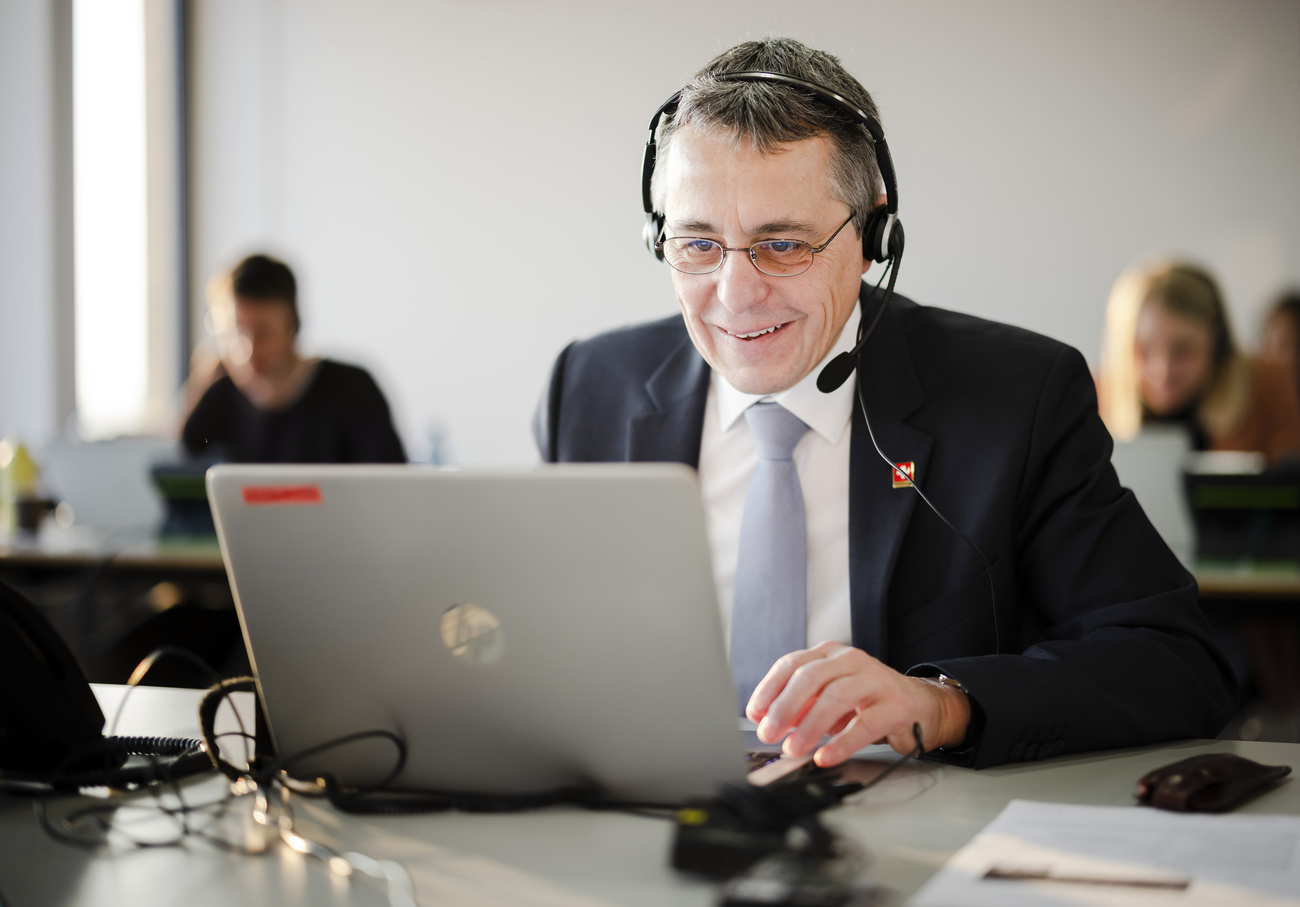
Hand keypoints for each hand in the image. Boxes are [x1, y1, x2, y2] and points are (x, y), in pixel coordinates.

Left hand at [745, 641, 970, 766]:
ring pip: (835, 697)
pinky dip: (841, 743)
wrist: (920, 706)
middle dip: (785, 707)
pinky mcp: (895, 706)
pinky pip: (864, 724)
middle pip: (810, 677)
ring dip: (809, 726)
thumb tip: (770, 720)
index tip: (755, 713)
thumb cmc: (868, 701)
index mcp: (830, 654)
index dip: (769, 689)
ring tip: (794, 748)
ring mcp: (875, 680)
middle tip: (769, 733)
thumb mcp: (829, 698)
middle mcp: (851, 661)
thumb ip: (802, 705)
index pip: (792, 664)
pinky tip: (825, 756)